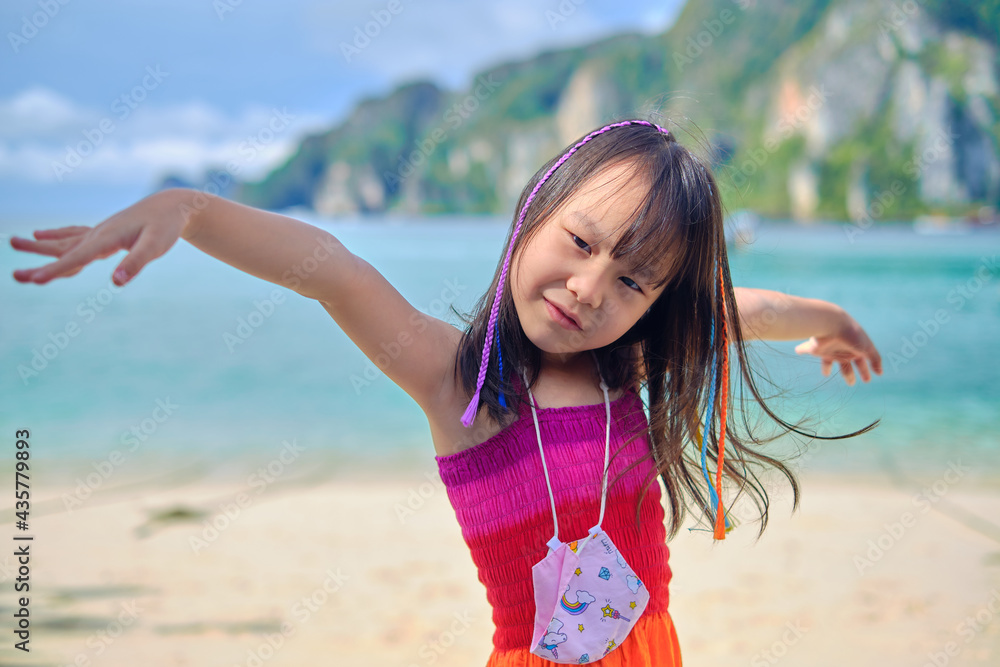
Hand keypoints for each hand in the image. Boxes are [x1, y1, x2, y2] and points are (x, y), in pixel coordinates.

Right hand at [10, 190, 190, 285]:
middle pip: (62, 250)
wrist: (173, 206)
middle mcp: (98, 233)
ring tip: (13, 243)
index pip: (77, 257)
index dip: (55, 270)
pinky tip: (41, 235)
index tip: (33, 280)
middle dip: (38, 263)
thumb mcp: (156, 246)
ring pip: (64, 242)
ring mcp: (99, 231)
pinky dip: (56, 237)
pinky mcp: (104, 232)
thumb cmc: (165, 227)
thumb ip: (136, 263)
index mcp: (107, 238)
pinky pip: (74, 236)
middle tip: (14, 275)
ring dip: (39, 246)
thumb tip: (115, 283)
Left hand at [794, 315, 882, 385]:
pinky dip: (801, 350)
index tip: (867, 380)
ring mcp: (827, 349)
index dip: (864, 371)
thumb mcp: (866, 348)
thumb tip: (880, 373)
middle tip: (851, 383)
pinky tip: (798, 351)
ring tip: (826, 374)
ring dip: (826, 367)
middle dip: (848, 374)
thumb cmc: (851, 335)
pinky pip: (805, 349)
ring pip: (827, 360)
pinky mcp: (814, 348)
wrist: (831, 323)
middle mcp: (841, 350)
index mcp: (854, 349)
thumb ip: (875, 359)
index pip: (860, 363)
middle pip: (845, 365)